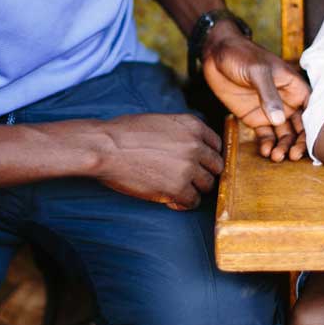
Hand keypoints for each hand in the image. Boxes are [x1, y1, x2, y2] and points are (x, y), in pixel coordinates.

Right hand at [94, 113, 222, 210]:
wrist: (106, 148)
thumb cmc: (125, 133)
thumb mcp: (162, 121)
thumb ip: (183, 132)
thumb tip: (194, 145)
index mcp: (193, 125)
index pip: (217, 144)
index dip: (208, 156)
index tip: (200, 164)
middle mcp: (195, 145)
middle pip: (216, 166)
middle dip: (204, 173)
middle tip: (190, 179)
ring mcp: (189, 167)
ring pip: (207, 185)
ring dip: (194, 189)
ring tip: (178, 189)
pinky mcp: (178, 188)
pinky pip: (192, 201)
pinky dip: (183, 203)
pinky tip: (171, 199)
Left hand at [201, 24, 309, 161]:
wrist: (217, 54)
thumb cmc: (242, 55)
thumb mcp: (258, 72)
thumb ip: (269, 95)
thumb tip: (280, 120)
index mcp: (294, 87)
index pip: (311, 110)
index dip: (314, 127)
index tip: (313, 144)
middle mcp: (286, 101)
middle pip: (299, 127)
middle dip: (298, 143)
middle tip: (293, 156)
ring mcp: (270, 111)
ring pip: (283, 134)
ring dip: (282, 146)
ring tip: (277, 157)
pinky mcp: (254, 117)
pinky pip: (265, 134)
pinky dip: (267, 144)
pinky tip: (265, 151)